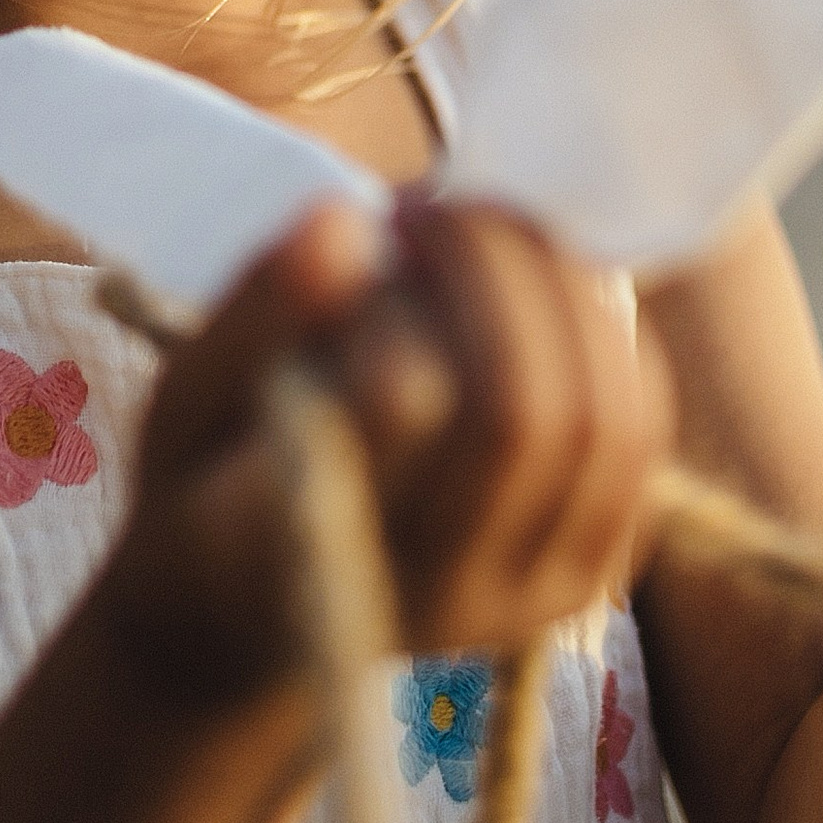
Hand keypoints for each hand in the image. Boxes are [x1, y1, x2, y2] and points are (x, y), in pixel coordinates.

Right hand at [107, 197, 673, 706]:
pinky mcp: (586, 578)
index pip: (404, 405)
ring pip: (605, 420)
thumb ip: (256, 312)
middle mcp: (436, 598)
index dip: (405, 294)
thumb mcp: (183, 397)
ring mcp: (524, 599)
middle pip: (528, 408)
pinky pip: (639, 437)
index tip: (372, 229)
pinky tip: (534, 291)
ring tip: (483, 234)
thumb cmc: (205, 485)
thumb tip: (347, 220)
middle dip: (494, 268)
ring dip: (557, 289)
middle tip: (430, 209)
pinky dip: (604, 338)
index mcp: (312, 555)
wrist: (253, 613)